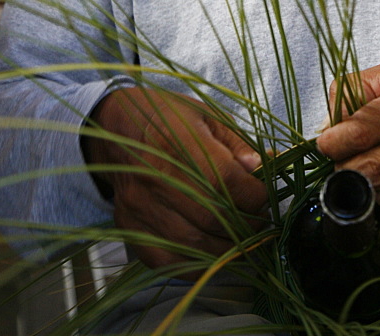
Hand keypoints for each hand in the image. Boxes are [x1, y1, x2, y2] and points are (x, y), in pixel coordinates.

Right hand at [82, 86, 267, 270]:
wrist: (116, 130)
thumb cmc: (169, 118)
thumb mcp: (208, 116)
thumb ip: (237, 143)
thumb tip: (262, 167)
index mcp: (179, 141)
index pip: (226, 181)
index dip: (254, 195)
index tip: (264, 196)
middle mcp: (156, 177)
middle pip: (213, 218)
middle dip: (247, 225)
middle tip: (258, 221)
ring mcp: (140, 206)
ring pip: (194, 245)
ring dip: (227, 249)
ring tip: (242, 238)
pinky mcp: (129, 228)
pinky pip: (170, 261)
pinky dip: (198, 264)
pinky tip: (213, 250)